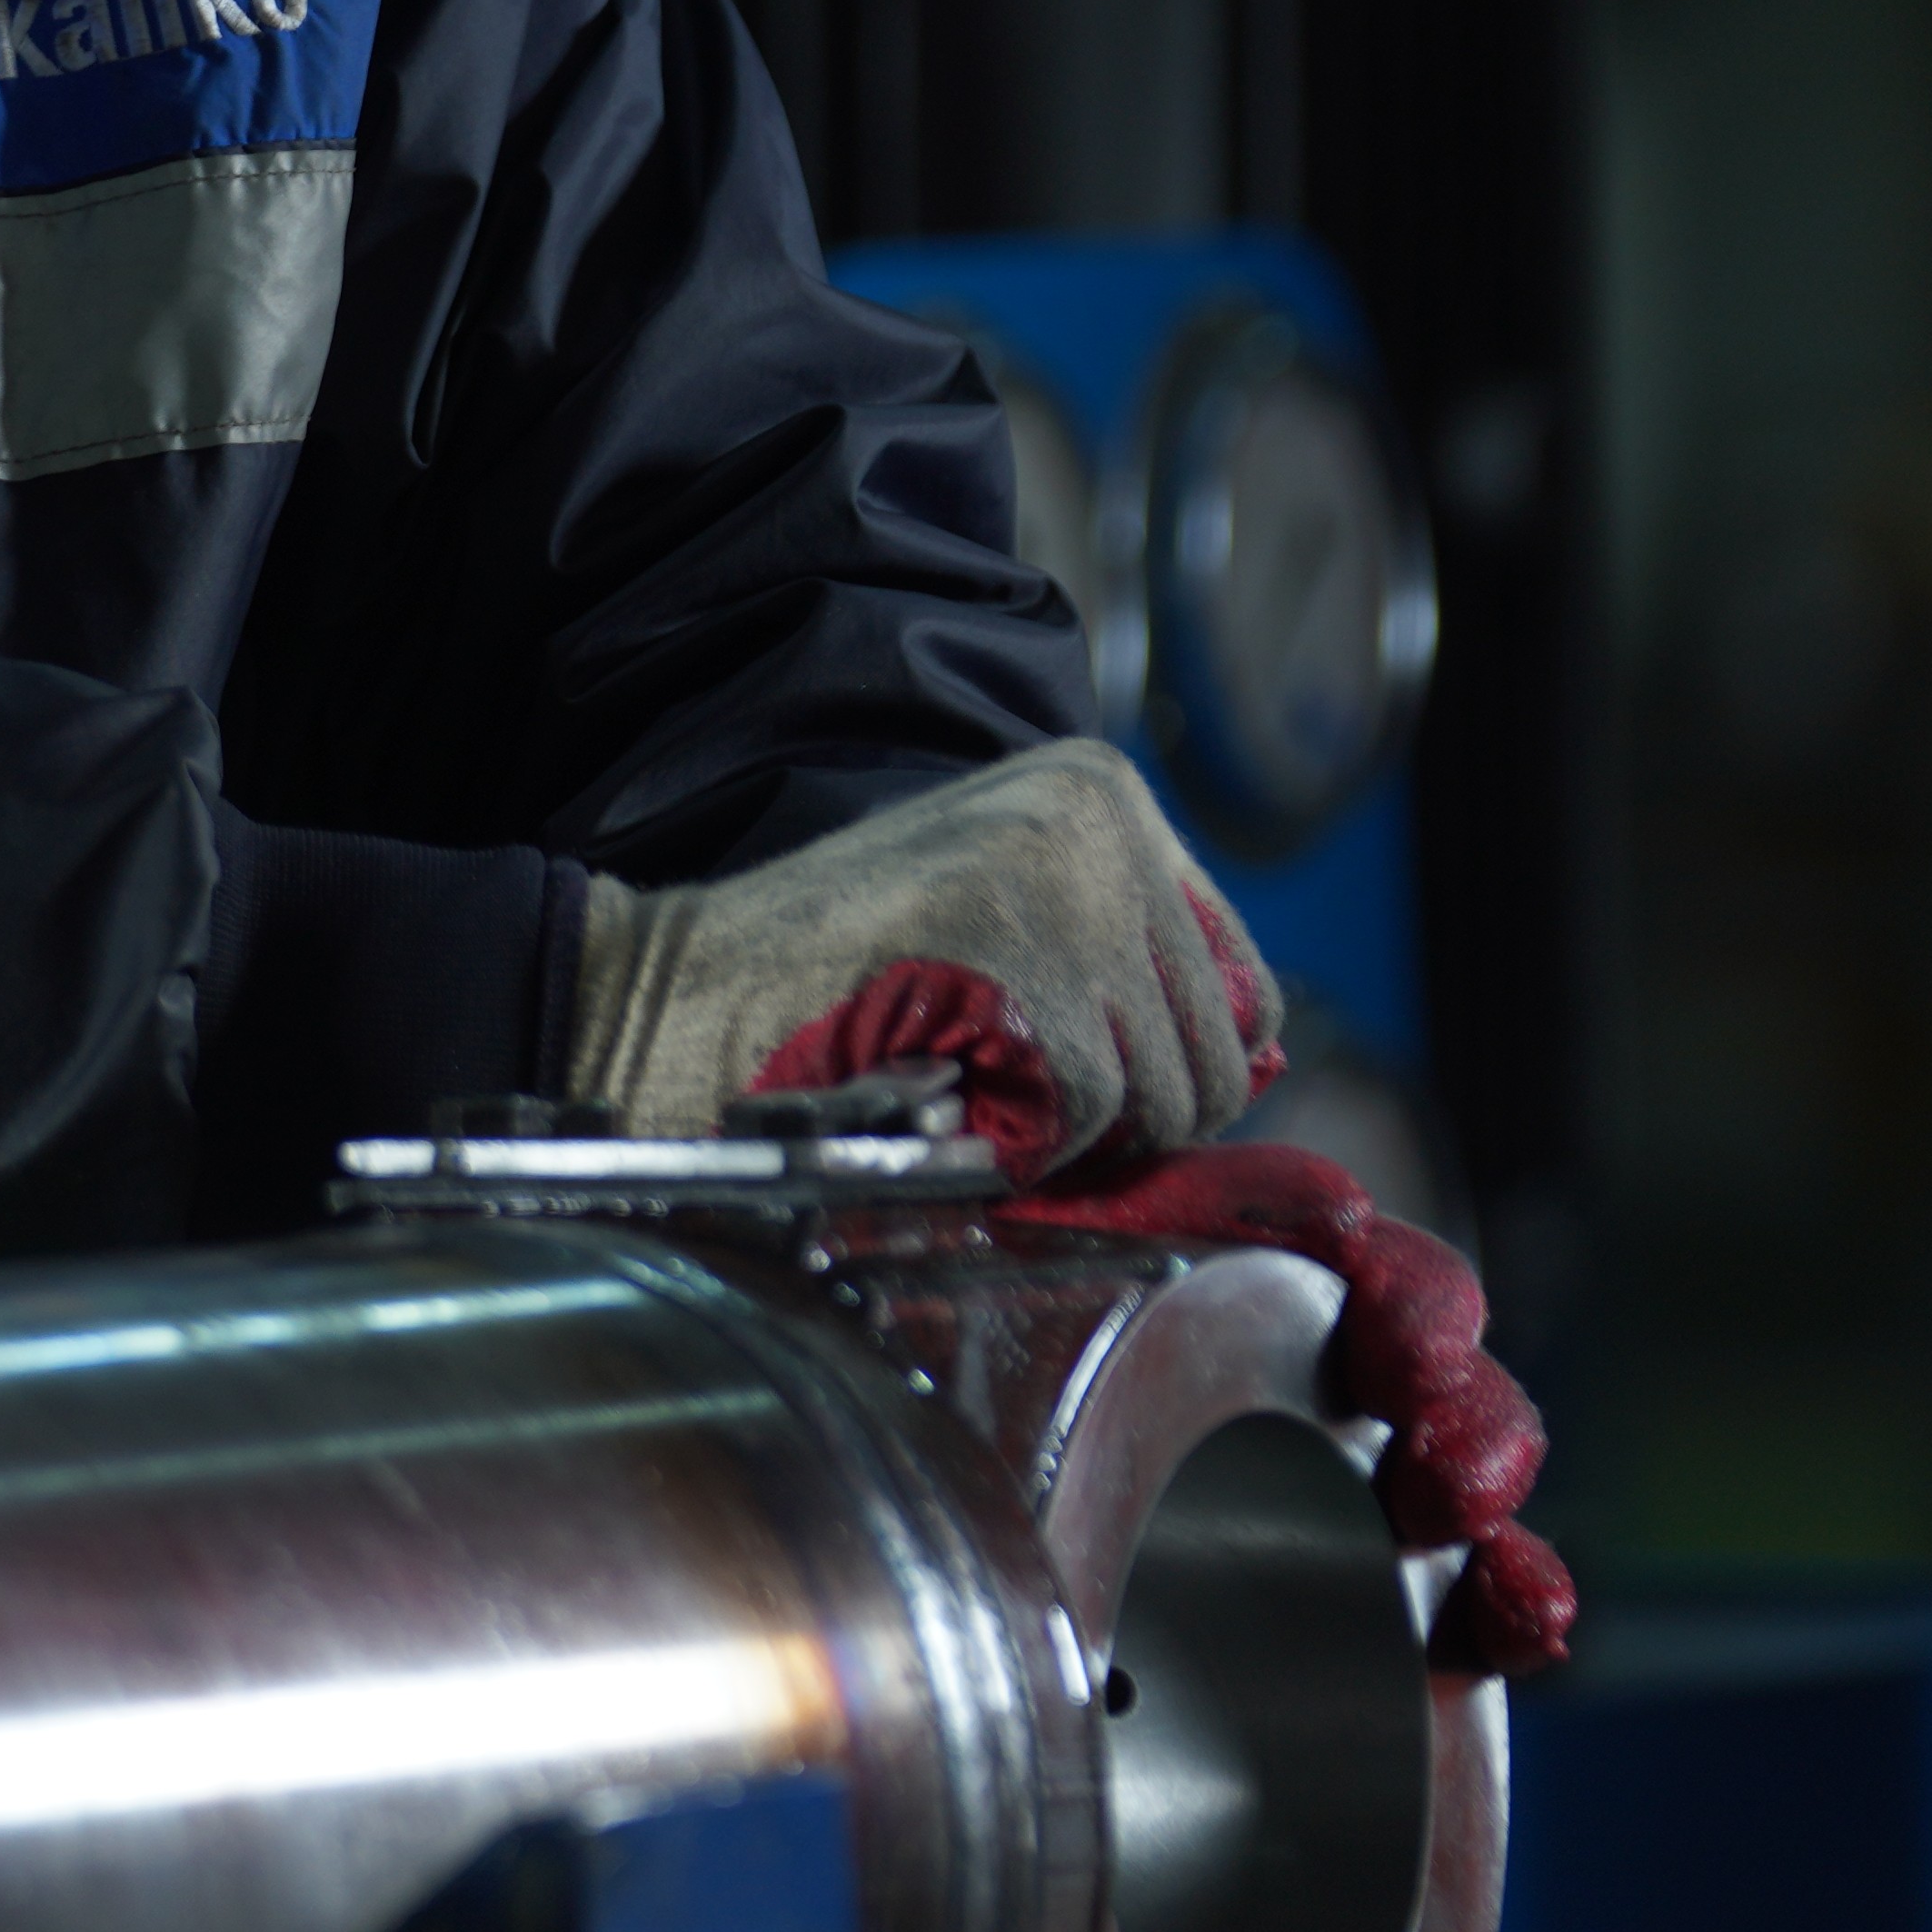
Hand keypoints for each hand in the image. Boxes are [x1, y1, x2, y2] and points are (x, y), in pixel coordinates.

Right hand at [562, 748, 1275, 1161]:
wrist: (685, 992)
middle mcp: (1104, 819)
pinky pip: (1093, 1117)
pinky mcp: (1040, 969)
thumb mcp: (1001, 907)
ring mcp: (1075, 888)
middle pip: (1218, 1050)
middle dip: (1133, 1115)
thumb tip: (1246, 1062)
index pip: (1240, 978)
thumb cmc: (831, 973)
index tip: (1109, 1097)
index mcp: (1101, 789)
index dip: (1183, 1065)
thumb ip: (1115, 955)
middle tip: (1022, 1105)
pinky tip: (947, 1095)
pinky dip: (1026, 1141)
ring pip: (1166, 1093)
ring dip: (1077, 1133)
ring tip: (973, 1086)